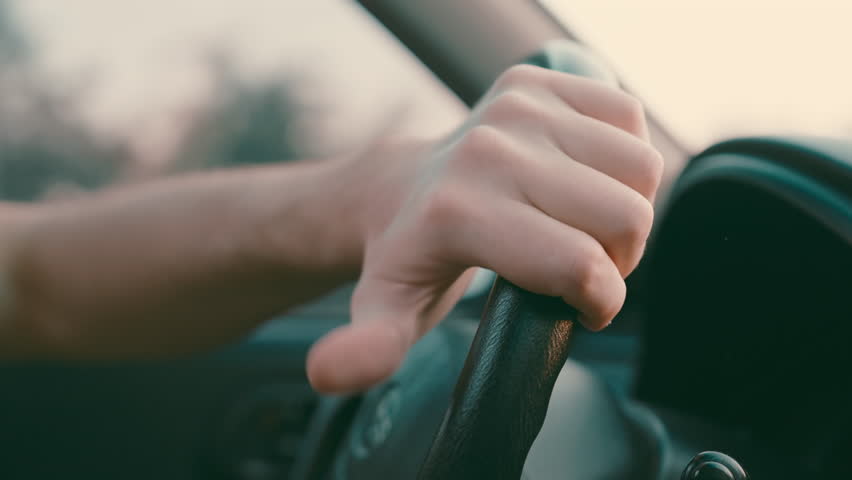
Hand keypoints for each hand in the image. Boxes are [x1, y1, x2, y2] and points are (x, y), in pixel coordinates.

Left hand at [307, 65, 663, 392]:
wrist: (402, 187)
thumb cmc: (412, 256)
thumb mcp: (386, 311)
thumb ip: (368, 347)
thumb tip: (327, 372)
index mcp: (458, 212)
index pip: (580, 265)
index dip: (600, 299)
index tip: (581, 307)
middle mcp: (488, 149)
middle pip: (625, 218)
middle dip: (618, 258)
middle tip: (580, 265)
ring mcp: (516, 106)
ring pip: (641, 168)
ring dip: (627, 208)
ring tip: (584, 224)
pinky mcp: (538, 80)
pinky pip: (630, 117)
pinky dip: (623, 157)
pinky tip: (584, 179)